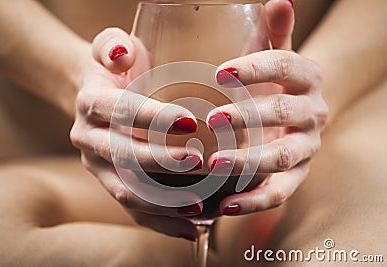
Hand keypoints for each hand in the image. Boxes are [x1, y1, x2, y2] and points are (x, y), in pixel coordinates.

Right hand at [70, 28, 202, 240]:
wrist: (94, 95)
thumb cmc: (114, 68)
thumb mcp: (108, 45)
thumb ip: (111, 44)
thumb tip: (122, 53)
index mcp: (90, 103)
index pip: (118, 110)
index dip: (151, 117)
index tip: (190, 122)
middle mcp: (88, 138)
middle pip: (122, 156)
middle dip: (161, 162)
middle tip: (199, 162)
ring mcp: (97, 167)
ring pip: (125, 191)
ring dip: (162, 202)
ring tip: (199, 206)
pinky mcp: (110, 184)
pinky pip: (132, 210)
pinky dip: (161, 222)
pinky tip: (191, 228)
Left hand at [210, 0, 328, 214]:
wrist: (294, 116)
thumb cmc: (273, 82)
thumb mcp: (274, 53)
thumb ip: (274, 32)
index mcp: (306, 77)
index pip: (285, 65)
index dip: (256, 68)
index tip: (220, 72)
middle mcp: (312, 112)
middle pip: (284, 113)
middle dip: (250, 116)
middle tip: (213, 119)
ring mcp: (306, 147)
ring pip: (283, 157)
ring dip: (250, 162)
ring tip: (215, 165)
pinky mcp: (296, 175)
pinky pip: (280, 191)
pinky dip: (255, 200)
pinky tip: (225, 206)